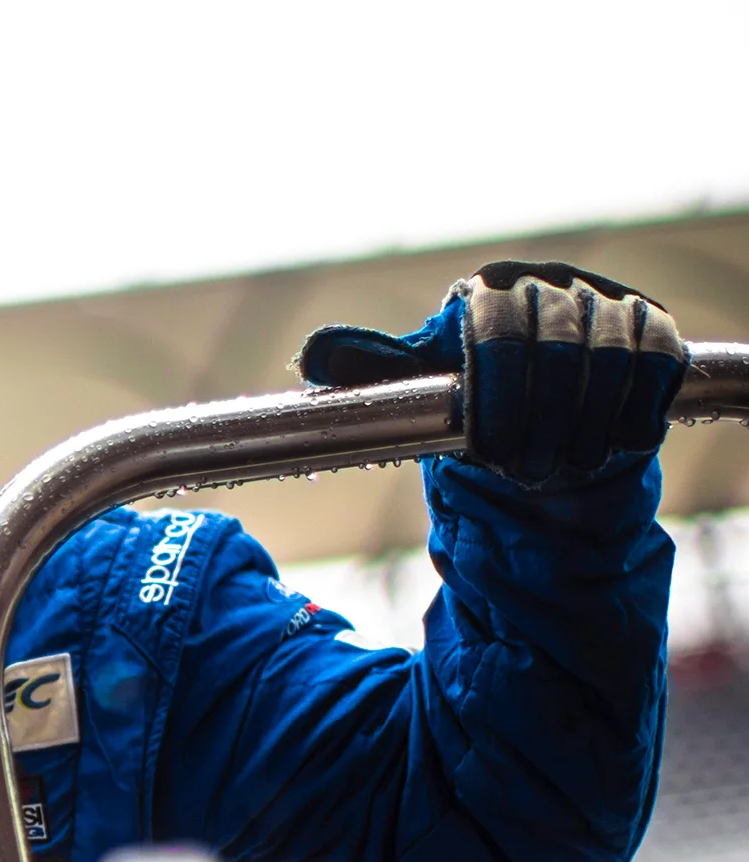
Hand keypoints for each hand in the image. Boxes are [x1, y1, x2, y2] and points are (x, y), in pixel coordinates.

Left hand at [298, 261, 684, 487]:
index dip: (497, 395)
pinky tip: (610, 444)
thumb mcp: (418, 391)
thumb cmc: (470, 404)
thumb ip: (374, 372)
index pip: (496, 329)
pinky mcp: (652, 324)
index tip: (489, 452)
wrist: (540, 426)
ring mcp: (604, 299)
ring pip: (611, 355)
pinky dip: (633, 408)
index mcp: (486, 289)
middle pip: (558, 345)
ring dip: (586, 423)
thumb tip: (314, 356)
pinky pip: (657, 360)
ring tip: (561, 467)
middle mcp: (548, 281)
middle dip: (542, 418)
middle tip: (524, 472)